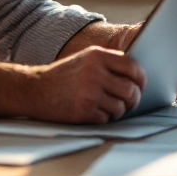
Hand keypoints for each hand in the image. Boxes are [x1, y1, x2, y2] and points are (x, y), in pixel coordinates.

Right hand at [28, 47, 146, 123]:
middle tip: (129, 102)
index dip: (141, 79)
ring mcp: (89, 93)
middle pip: (130, 90)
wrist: (35, 90)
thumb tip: (138, 75)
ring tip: (108, 107)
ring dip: (118, 110)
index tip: (140, 86)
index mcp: (98, 56)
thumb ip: (110, 63)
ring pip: (120, 107)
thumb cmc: (64, 76)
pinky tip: (94, 112)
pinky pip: (107, 118)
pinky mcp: (83, 111)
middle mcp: (94, 73)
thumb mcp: (86, 59)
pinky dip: (104, 118)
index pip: (133, 67)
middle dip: (133, 99)